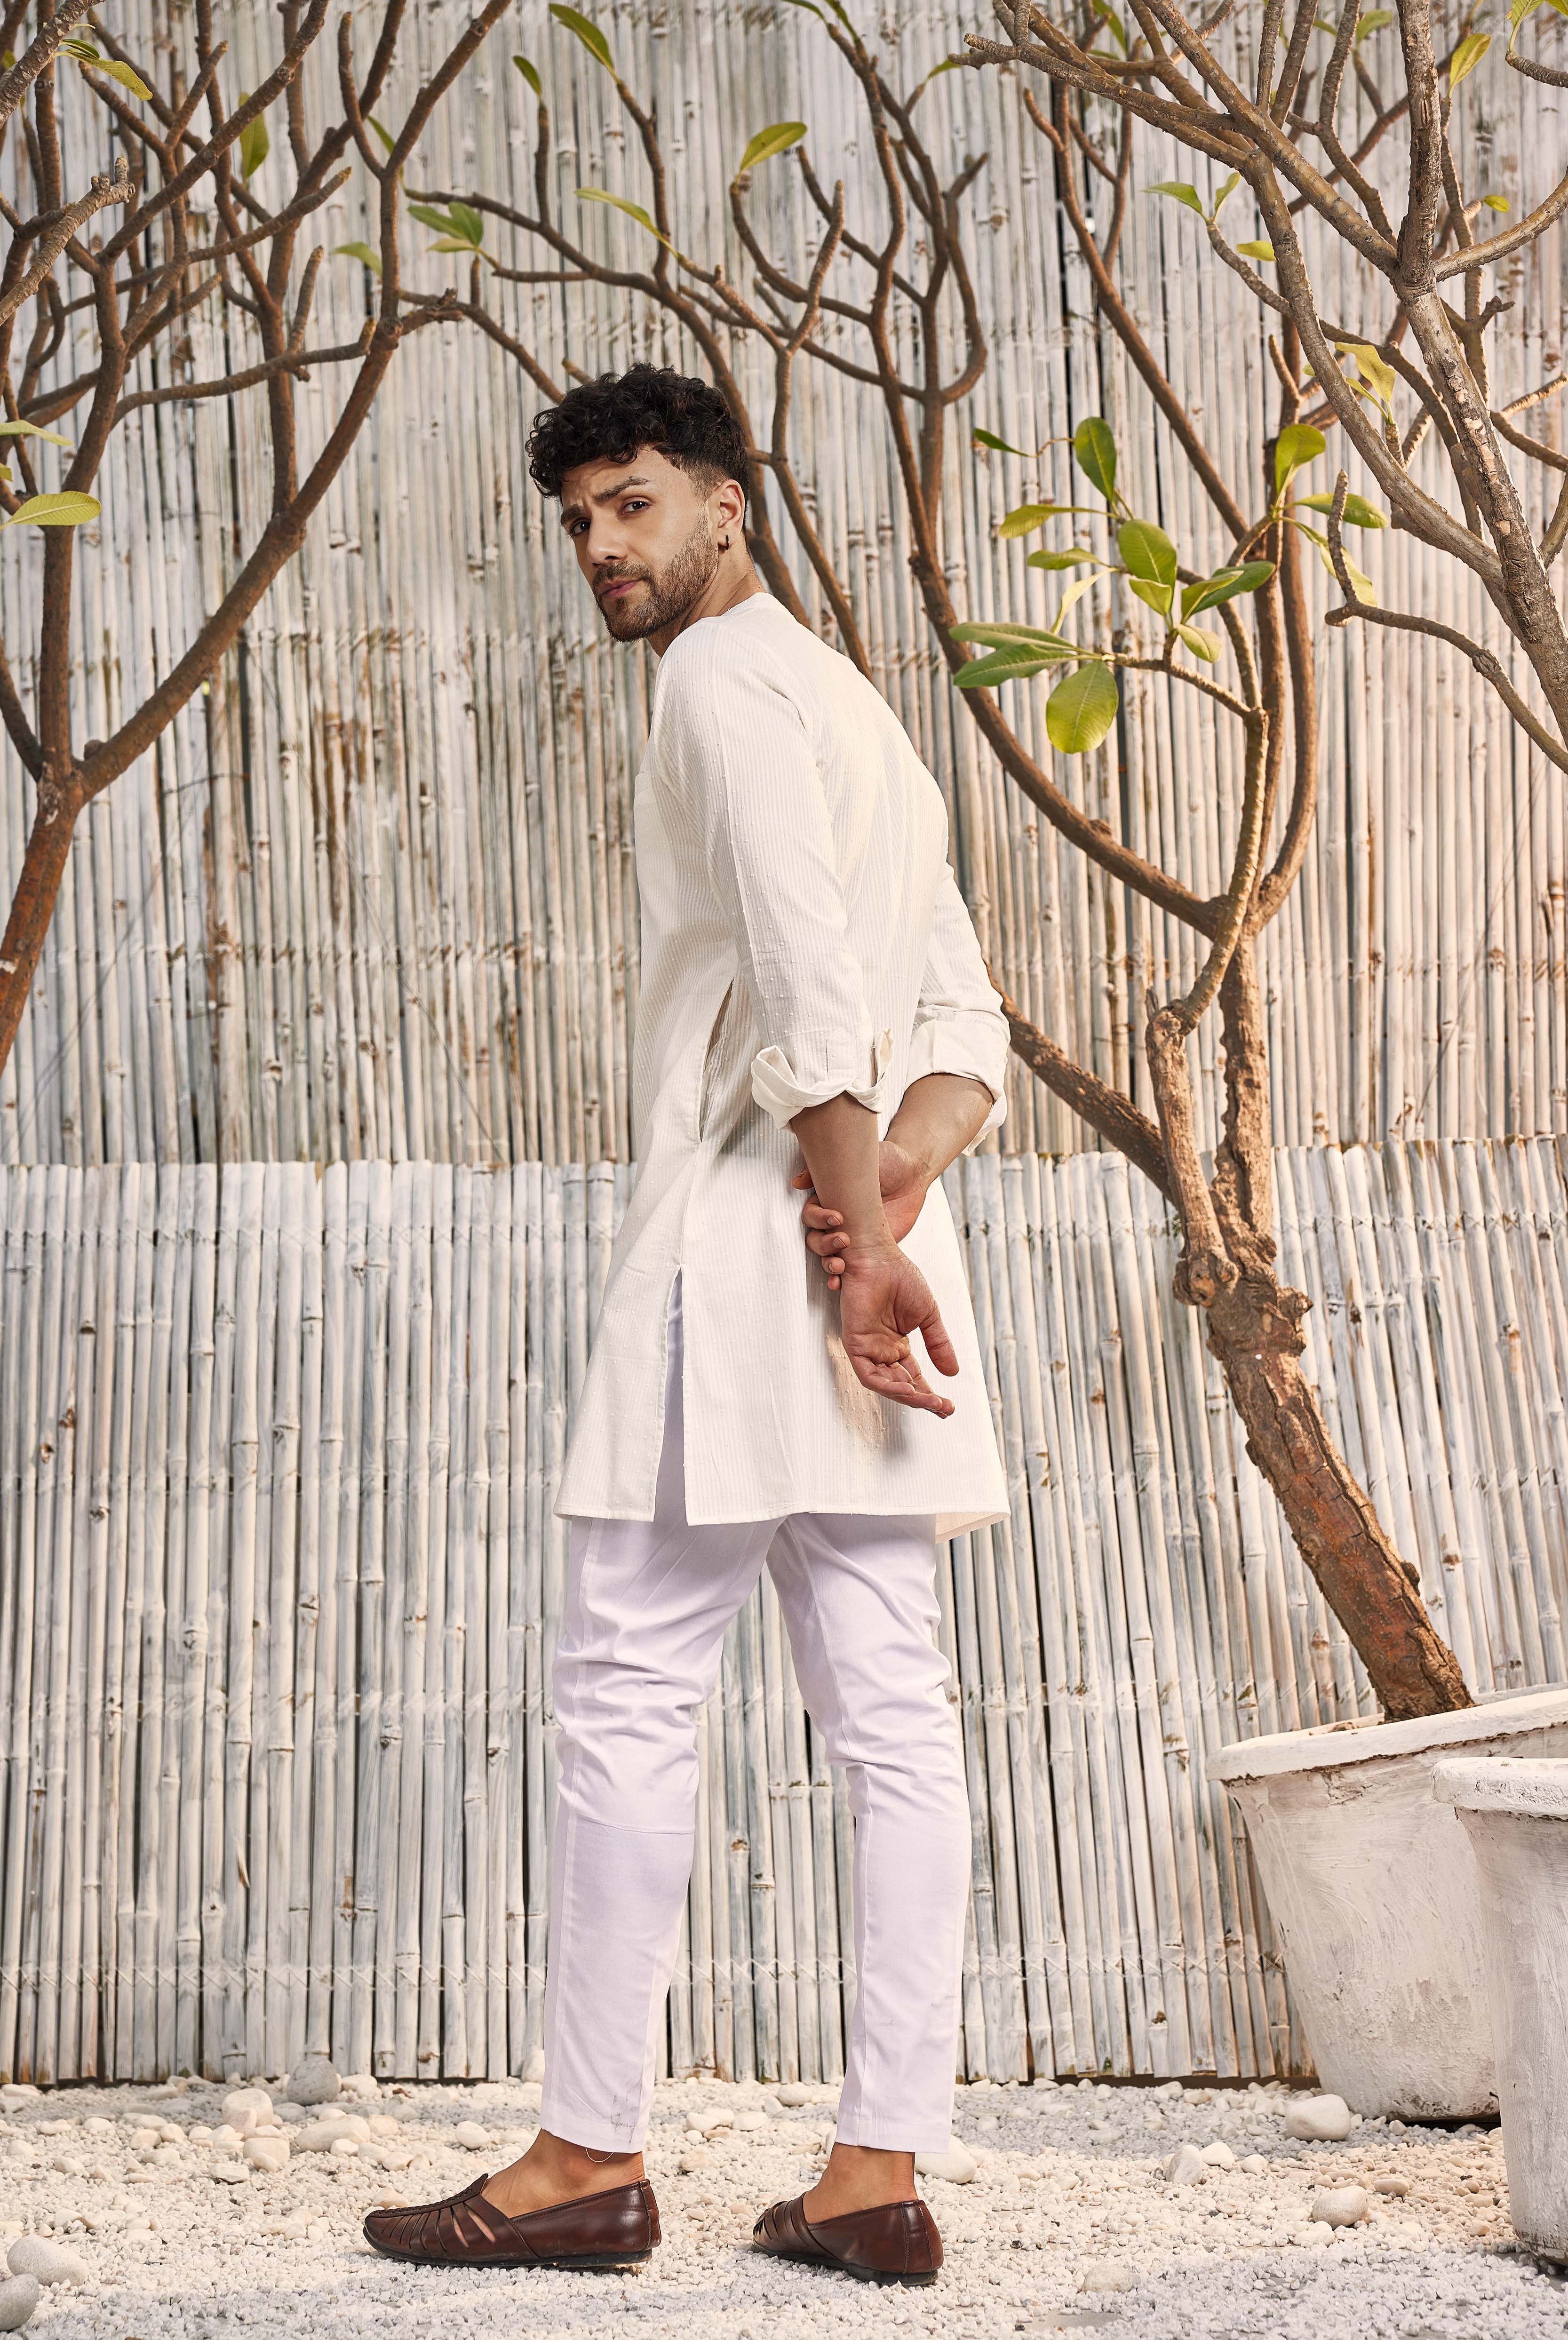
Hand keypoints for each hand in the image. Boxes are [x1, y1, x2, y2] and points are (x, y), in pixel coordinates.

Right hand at [792, 1140, 928, 1290]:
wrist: (913, 1175)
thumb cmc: (885, 1160)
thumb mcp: (860, 1156)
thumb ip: (829, 1166)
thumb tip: (797, 1180)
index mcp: (828, 1199)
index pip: (810, 1215)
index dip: (818, 1218)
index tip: (837, 1218)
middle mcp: (836, 1220)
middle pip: (814, 1239)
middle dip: (824, 1244)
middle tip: (844, 1240)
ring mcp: (850, 1237)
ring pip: (826, 1256)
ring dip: (828, 1264)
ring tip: (839, 1267)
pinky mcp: (867, 1250)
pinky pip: (848, 1268)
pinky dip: (840, 1277)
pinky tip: (840, 1282)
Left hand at [836, 1246, 957, 1416]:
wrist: (879, 1255)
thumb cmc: (899, 1276)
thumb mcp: (927, 1315)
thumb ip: (938, 1344)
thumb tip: (953, 1373)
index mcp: (897, 1344)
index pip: (913, 1377)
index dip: (929, 1394)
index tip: (947, 1406)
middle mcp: (882, 1349)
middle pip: (901, 1385)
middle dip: (922, 1399)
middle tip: (942, 1408)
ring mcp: (868, 1347)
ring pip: (885, 1385)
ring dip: (906, 1396)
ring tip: (928, 1401)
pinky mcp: (854, 1342)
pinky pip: (868, 1374)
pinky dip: (887, 1385)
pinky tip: (907, 1389)